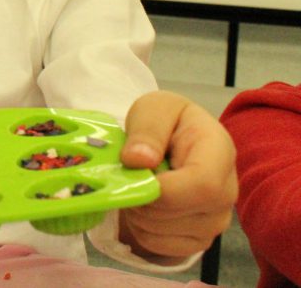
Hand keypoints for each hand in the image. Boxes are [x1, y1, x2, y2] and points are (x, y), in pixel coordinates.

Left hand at [118, 90, 237, 261]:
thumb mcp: (154, 108)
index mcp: (219, 152)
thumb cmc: (166, 121)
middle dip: (141, 198)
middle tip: (127, 175)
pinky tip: (144, 205)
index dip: (163, 189)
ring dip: (137, 213)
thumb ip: (147, 129)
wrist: (174, 139)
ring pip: (165, 233)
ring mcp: (215, 220)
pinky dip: (140, 229)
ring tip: (138, 185)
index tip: (136, 173)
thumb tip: (137, 160)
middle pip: (180, 214)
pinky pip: (159, 246)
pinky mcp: (199, 239)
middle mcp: (226, 192)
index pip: (202, 185)